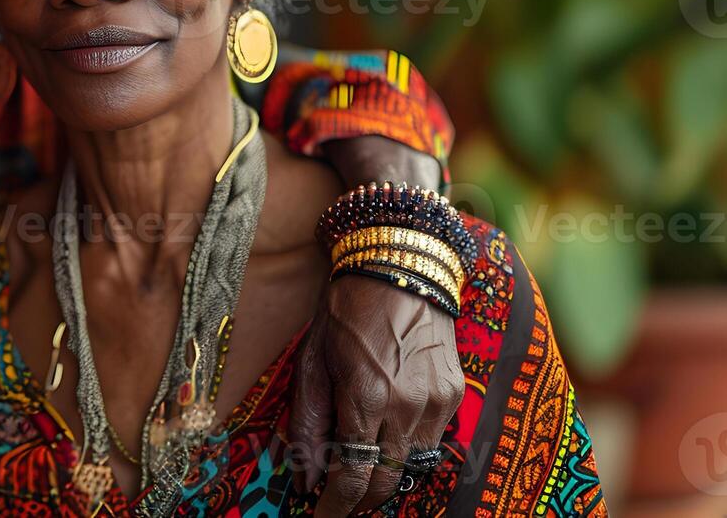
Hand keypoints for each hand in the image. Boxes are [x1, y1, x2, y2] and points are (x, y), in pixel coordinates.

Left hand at [291, 277, 462, 515]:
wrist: (398, 267)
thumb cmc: (345, 311)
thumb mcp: (312, 362)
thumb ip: (309, 423)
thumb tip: (305, 477)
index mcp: (365, 397)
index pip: (355, 476)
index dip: (337, 506)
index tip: (321, 516)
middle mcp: (407, 406)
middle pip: (387, 481)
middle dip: (361, 500)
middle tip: (340, 501)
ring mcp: (437, 402)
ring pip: (412, 466)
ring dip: (386, 475)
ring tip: (361, 469)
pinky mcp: (454, 394)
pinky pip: (432, 441)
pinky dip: (408, 449)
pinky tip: (388, 438)